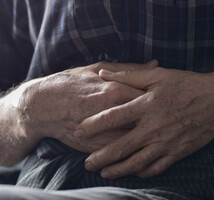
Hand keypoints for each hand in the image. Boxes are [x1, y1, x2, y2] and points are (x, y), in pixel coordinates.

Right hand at [15, 61, 157, 152]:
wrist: (41, 106)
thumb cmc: (68, 83)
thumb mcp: (96, 68)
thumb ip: (127, 68)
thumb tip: (155, 63)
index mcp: (114, 89)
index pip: (150, 95)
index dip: (164, 97)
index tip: (172, 97)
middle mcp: (113, 111)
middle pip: (146, 118)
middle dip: (160, 117)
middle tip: (170, 115)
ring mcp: (105, 131)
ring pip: (136, 136)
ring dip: (149, 134)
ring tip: (159, 129)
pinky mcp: (96, 145)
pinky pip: (121, 149)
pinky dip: (134, 147)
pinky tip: (140, 142)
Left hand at [75, 67, 213, 177]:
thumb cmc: (185, 84)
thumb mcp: (156, 75)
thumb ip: (127, 75)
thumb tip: (102, 74)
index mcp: (146, 105)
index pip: (113, 117)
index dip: (93, 125)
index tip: (79, 132)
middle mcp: (154, 126)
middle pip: (121, 146)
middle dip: (101, 157)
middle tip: (87, 163)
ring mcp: (166, 142)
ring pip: (137, 161)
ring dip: (119, 169)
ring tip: (104, 173)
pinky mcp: (178, 151)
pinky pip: (158, 167)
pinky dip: (143, 172)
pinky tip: (133, 172)